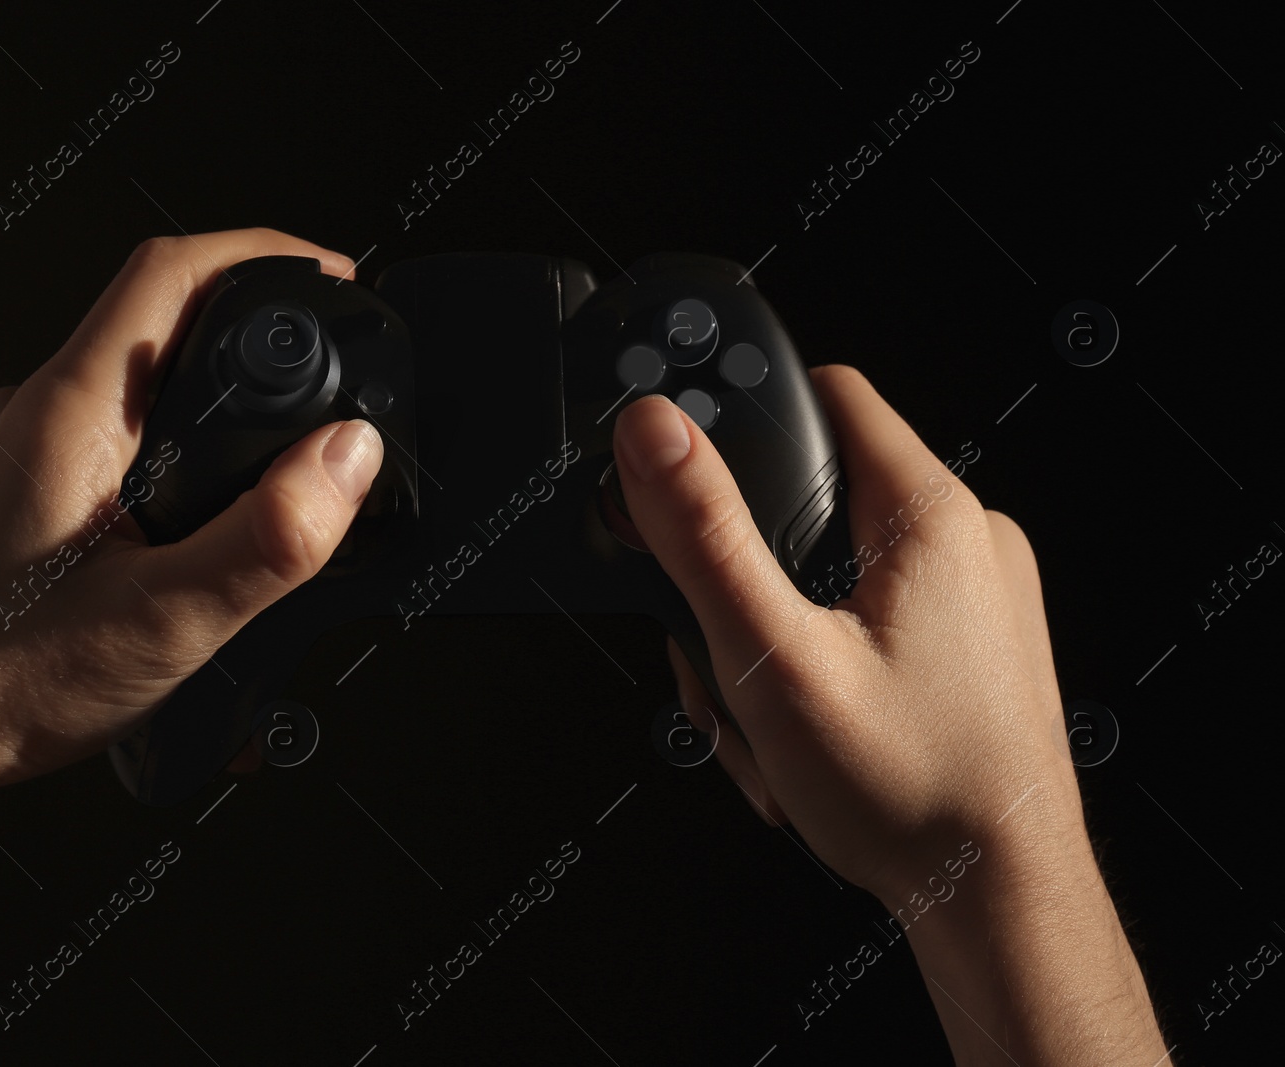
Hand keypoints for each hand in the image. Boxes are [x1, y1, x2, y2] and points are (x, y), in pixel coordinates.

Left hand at [0, 228, 384, 796]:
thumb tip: (349, 454)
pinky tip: (176, 546)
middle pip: (157, 328)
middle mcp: (28, 412)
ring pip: (129, 397)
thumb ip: (268, 536)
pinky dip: (158, 468)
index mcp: (69, 412)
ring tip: (258, 490)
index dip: (264, 252)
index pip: (172, 271)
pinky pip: (96, 449)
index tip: (331, 274)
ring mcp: (5, 454)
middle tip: (319, 396)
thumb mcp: (161, 619)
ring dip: (204, 417)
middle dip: (251, 344)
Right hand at [613, 369, 1168, 1064]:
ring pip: (830, 566)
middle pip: (813, 496)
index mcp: (929, 515)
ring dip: (773, 634)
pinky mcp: (970, 642)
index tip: (689, 464)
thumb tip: (654, 433)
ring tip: (768, 716)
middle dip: (743, 573)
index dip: (746, 416)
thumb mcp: (774, 660)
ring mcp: (975, 595)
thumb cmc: (913, 794)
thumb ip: (705, 538)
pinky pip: (868, 613)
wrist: (999, 899)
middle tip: (723, 653)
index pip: (826, 393)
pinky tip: (805, 726)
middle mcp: (967, 539)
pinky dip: (819, 658)